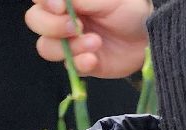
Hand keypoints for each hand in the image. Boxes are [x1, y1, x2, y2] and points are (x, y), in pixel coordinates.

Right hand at [25, 0, 151, 77]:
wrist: (150, 37)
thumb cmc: (130, 9)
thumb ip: (79, 0)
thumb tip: (56, 2)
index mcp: (65, 1)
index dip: (44, 3)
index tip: (59, 7)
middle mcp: (61, 19)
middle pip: (35, 22)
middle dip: (53, 26)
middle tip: (77, 27)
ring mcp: (69, 43)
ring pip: (47, 47)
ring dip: (69, 47)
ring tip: (96, 42)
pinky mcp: (81, 63)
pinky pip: (69, 66)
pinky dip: (79, 63)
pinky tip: (94, 59)